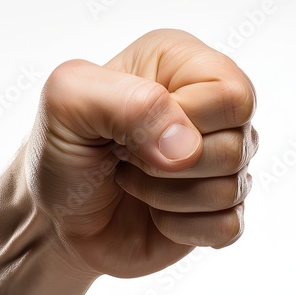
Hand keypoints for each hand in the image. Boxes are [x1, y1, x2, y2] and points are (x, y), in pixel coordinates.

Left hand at [25, 29, 257, 277]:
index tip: (131, 132)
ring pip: (232, 189)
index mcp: (183, 65)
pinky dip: (179, 227)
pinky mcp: (218, 208)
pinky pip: (228, 226)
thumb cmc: (63, 153)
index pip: (231, 94)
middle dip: (167, 165)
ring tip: (132, 181)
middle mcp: (208, 110)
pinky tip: (154, 213)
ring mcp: (218, 162)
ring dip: (166, 197)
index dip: (184, 121)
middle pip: (237, 144)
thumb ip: (124, 101)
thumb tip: (185, 147)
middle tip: (127, 159)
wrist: (58, 214)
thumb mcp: (67, 104)